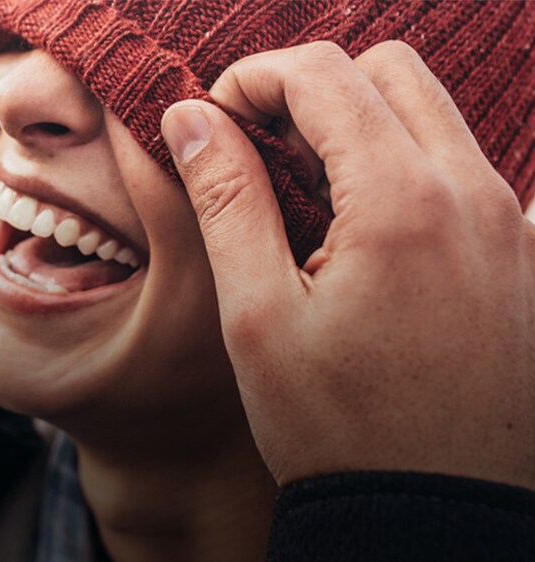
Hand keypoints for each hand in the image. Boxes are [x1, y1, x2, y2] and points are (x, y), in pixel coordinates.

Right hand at [161, 41, 534, 489]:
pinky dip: (398, 161)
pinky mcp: (517, 252)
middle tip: (259, 143)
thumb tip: (191, 119)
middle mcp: (473, 195)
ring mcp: (507, 222)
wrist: (432, 514)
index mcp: (402, 204)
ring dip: (356, 123)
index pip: (323, 75)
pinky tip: (356, 224)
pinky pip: (457, 165)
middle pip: (387, 71)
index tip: (215, 117)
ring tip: (301, 187)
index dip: (253, 79)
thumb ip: (225, 199)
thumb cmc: (336, 429)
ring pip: (428, 112)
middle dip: (310, 88)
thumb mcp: (258, 314)